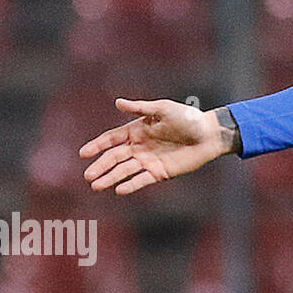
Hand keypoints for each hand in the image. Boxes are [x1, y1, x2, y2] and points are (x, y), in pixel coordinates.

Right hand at [79, 98, 227, 194]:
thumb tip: (118, 102)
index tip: (83, 153)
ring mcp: (148, 160)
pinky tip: (119, 190)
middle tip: (88, 176)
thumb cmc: (188, 118)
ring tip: (96, 185)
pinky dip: (131, 185)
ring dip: (111, 178)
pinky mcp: (160, 172)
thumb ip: (141, 108)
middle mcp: (140, 146)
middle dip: (101, 166)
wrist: (209, 134)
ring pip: (125, 170)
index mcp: (137, 130)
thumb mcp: (164, 109)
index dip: (98, 145)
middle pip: (115, 157)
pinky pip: (142, 180)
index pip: (112, 139)